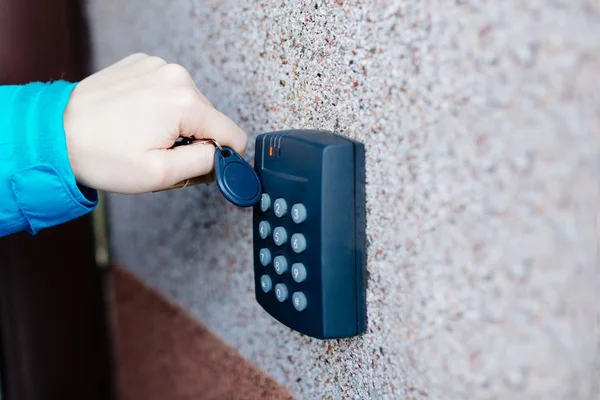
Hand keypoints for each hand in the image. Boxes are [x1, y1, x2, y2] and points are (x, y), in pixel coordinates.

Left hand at [63, 53, 246, 193]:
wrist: (56, 133)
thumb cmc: (100, 155)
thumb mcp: (160, 174)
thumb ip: (205, 164)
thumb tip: (227, 156)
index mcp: (185, 101)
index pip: (232, 134)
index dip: (222, 157)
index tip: (198, 167)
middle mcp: (175, 76)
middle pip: (209, 119)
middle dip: (193, 141)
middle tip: (160, 154)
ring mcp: (157, 66)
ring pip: (190, 106)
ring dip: (176, 125)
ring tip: (143, 136)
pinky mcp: (142, 64)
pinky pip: (168, 92)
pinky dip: (159, 108)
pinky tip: (136, 119)